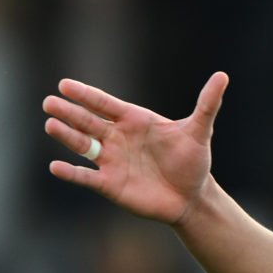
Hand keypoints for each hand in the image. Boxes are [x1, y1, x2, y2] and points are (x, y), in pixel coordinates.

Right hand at [43, 73, 228, 225]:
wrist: (192, 196)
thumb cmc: (193, 160)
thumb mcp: (199, 131)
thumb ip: (207, 104)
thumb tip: (223, 76)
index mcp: (134, 120)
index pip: (105, 104)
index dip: (86, 95)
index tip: (65, 84)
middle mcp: (118, 138)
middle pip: (88, 122)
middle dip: (69, 113)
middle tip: (49, 102)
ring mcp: (111, 161)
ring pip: (83, 146)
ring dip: (66, 136)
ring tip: (50, 125)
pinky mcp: (110, 184)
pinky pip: (86, 177)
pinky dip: (71, 173)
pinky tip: (55, 167)